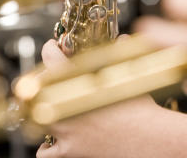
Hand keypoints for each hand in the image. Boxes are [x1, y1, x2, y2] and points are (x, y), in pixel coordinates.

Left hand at [36, 39, 162, 157]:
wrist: (149, 139)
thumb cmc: (141, 109)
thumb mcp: (130, 75)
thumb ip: (119, 54)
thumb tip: (121, 39)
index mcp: (78, 80)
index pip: (49, 57)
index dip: (50, 50)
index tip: (52, 48)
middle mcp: (65, 104)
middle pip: (38, 86)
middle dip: (45, 81)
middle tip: (56, 80)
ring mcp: (64, 128)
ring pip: (37, 117)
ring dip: (45, 113)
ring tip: (58, 110)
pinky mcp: (68, 150)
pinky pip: (44, 152)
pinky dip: (48, 147)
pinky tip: (56, 140)